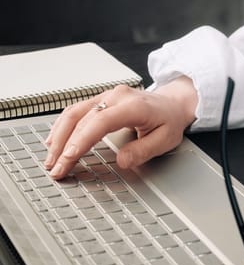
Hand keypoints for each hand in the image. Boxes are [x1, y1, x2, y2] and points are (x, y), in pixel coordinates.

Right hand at [44, 76, 197, 178]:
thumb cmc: (169, 120)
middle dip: (65, 145)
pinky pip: (76, 111)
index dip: (83, 139)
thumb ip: (143, 151)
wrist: (172, 103)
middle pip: (82, 119)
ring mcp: (106, 96)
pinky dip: (63, 128)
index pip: (101, 121)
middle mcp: (116, 97)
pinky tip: (55, 142)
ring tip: (51, 159)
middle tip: (56, 168)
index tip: (70, 157)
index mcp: (133, 106)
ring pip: (74, 113)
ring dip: (59, 137)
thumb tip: (122, 162)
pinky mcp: (100, 100)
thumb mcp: (165, 140)